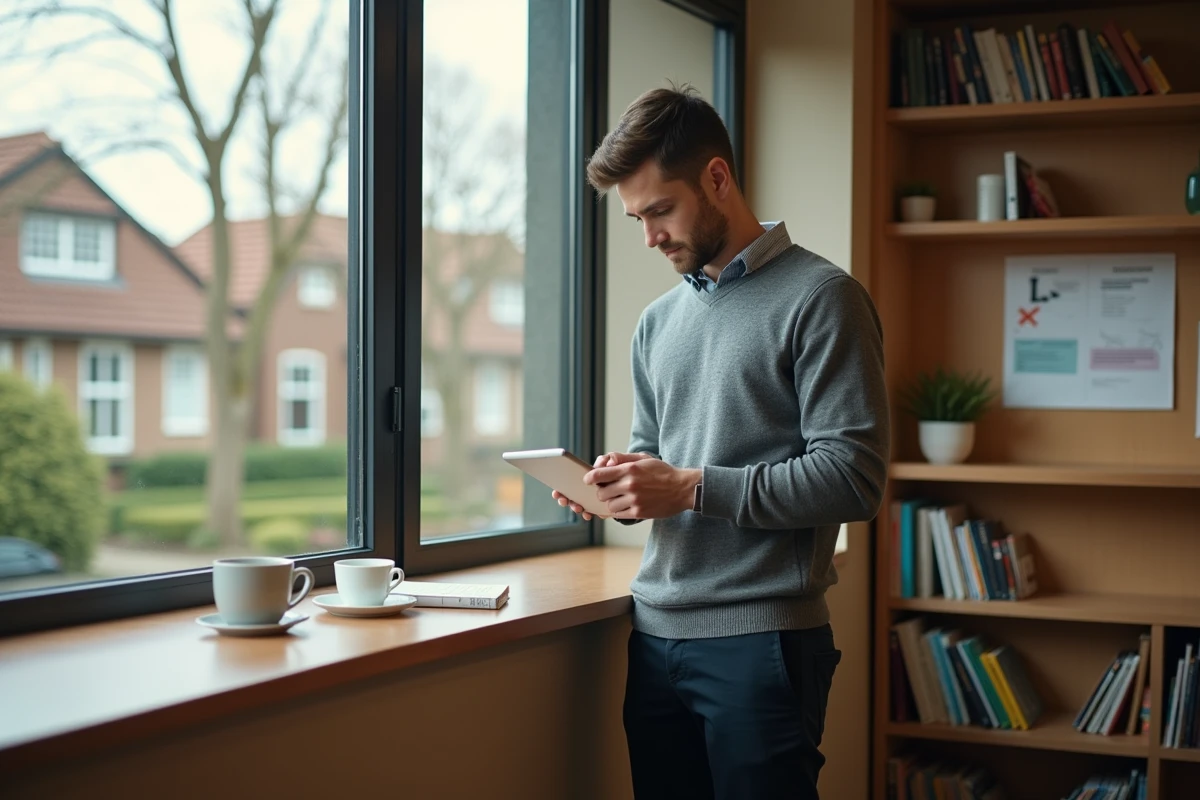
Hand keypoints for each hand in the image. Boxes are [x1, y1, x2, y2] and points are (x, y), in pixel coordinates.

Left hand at [584, 457, 701, 519]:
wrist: (682, 488)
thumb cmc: (662, 472)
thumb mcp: (644, 459)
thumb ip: (623, 458)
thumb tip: (606, 461)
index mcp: (629, 469)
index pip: (599, 474)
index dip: (590, 478)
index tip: (587, 480)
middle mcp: (630, 485)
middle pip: (601, 493)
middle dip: (602, 492)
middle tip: (608, 490)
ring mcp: (634, 500)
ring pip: (609, 506)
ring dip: (611, 503)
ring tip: (619, 499)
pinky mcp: (639, 513)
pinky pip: (619, 515)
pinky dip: (618, 511)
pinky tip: (624, 506)